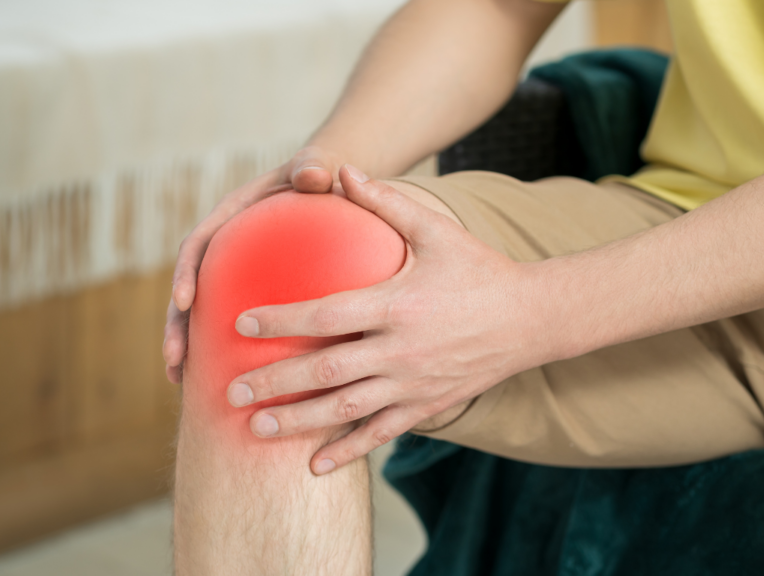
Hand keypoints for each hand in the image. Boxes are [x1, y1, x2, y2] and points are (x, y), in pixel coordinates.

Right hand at [163, 146, 347, 383]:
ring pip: (201, 312)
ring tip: (181, 381)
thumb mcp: (315, 169)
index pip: (199, 244)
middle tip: (174, 361)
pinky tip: (219, 383)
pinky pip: (225, 322)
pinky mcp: (245, 292)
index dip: (185, 271)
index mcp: (229, 216)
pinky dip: (218, 350)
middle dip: (176, 325)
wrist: (326, 189)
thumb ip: (312, 167)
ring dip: (188, 346)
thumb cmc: (320, 177)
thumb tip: (317, 175)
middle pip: (189, 288)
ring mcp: (231, 273)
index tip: (182, 300)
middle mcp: (223, 248)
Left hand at [226, 166, 558, 474]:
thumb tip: (343, 170)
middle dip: (274, 382)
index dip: (281, 319)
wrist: (532, 319)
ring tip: (256, 427)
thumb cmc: (478, 270)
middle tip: (231, 390)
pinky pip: (381, 434)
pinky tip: (314, 465)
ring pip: (345, 409)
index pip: (326, 313)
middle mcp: (401, 350)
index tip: (240, 323)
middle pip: (325, 370)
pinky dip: (347, 451)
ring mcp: (414, 384)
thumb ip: (387, 202)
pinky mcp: (426, 405)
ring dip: (298, 421)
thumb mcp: (436, 230)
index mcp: (398, 303)